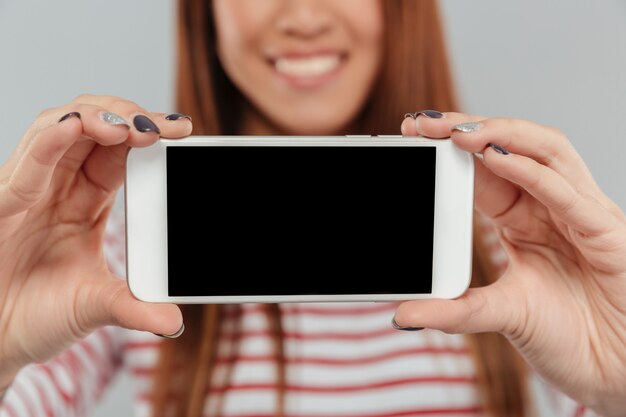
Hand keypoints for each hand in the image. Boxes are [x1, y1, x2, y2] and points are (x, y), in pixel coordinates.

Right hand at [0, 95, 190, 383]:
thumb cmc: (36, 316)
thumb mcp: (95, 307)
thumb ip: (134, 307)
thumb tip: (174, 322)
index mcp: (85, 201)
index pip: (120, 152)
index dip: (148, 135)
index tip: (183, 132)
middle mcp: (58, 187)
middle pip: (94, 129)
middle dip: (130, 115)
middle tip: (166, 126)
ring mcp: (30, 189)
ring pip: (61, 128)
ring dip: (98, 117)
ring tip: (131, 126)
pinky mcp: (4, 201)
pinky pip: (30, 160)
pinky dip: (53, 138)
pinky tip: (77, 126)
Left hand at [397, 113, 625, 415]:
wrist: (611, 372)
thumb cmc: (565, 335)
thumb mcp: (500, 314)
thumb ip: (454, 311)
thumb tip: (401, 315)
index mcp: (524, 217)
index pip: (487, 167)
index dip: (452, 146)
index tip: (412, 132)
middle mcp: (553, 206)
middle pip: (515, 146)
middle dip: (470, 127)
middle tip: (425, 123)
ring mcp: (582, 215)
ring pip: (548, 153)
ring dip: (502, 135)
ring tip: (458, 133)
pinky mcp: (607, 234)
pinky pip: (569, 195)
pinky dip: (533, 174)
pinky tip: (498, 160)